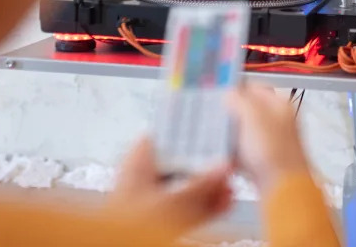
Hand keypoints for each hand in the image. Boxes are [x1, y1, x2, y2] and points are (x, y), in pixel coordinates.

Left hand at [109, 137, 232, 230]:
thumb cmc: (125, 224)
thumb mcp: (169, 201)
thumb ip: (199, 184)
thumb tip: (222, 166)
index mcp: (137, 161)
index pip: (168, 135)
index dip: (192, 132)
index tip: (214, 131)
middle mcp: (144, 175)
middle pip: (183, 162)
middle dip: (208, 166)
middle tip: (228, 164)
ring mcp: (152, 197)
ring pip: (187, 186)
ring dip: (211, 187)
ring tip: (231, 186)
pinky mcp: (159, 217)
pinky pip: (187, 206)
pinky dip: (205, 205)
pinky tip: (224, 203)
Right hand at [226, 84, 310, 193]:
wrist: (281, 187)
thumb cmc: (272, 150)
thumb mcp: (252, 116)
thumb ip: (239, 99)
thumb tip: (229, 92)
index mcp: (279, 104)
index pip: (254, 87)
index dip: (236, 89)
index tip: (218, 95)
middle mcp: (278, 120)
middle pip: (249, 110)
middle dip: (231, 114)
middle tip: (213, 116)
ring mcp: (272, 140)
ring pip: (245, 131)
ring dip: (231, 133)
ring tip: (216, 136)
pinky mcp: (264, 159)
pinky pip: (244, 150)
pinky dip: (234, 151)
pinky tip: (225, 155)